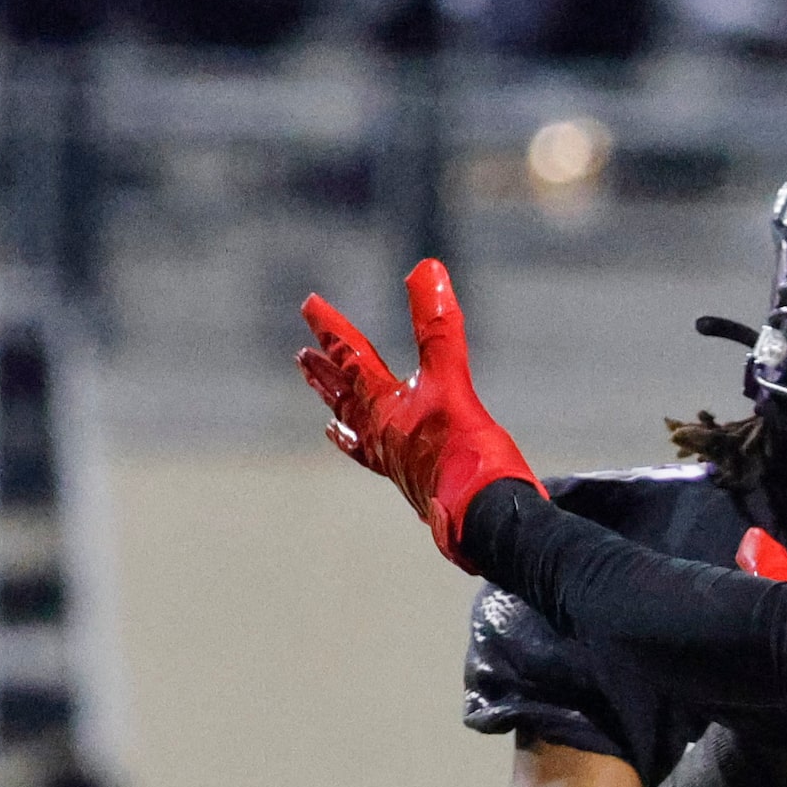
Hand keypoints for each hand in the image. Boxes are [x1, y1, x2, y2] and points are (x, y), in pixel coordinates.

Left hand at [298, 259, 542, 569]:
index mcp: (386, 407)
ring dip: (342, 411)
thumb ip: (438, 326)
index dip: (331, 328)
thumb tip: (426, 269)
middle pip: (344, 396)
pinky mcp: (415, 481)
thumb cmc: (465, 454)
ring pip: (359, 430)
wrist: (483, 518)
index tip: (309, 305)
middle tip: (302, 355)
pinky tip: (376, 452)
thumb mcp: (451, 380)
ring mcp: (396, 461)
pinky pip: (379, 461)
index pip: (351, 359)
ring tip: (327, 409)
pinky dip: (370, 450)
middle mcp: (383, 434)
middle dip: (327, 371)